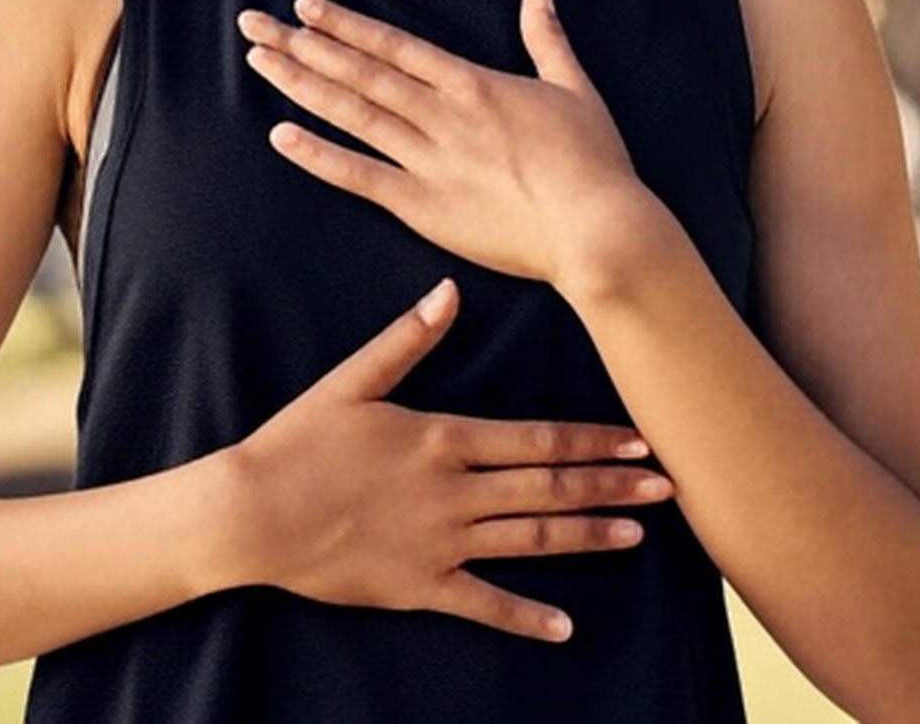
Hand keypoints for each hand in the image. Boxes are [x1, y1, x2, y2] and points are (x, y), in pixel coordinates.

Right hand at [224, 276, 675, 642]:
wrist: (250, 512)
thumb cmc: (297, 441)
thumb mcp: (351, 380)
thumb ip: (407, 339)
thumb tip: (450, 292)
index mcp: (443, 438)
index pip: (537, 439)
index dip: (594, 441)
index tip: (641, 440)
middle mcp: (453, 492)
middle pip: (548, 488)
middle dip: (612, 486)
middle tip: (669, 488)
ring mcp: (440, 543)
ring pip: (530, 540)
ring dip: (587, 536)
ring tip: (637, 536)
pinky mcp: (419, 585)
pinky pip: (483, 604)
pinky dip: (526, 617)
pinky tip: (566, 626)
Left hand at [235, 0, 651, 288]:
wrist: (599, 229)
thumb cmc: (595, 162)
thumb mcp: (575, 86)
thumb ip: (547, 35)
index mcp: (474, 83)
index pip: (394, 45)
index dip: (345, 24)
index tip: (305, 5)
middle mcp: (443, 114)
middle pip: (360, 72)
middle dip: (303, 45)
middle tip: (254, 24)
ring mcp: (430, 159)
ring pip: (353, 114)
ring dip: (302, 86)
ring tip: (259, 64)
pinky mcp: (425, 206)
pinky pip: (361, 176)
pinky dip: (320, 156)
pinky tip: (282, 136)